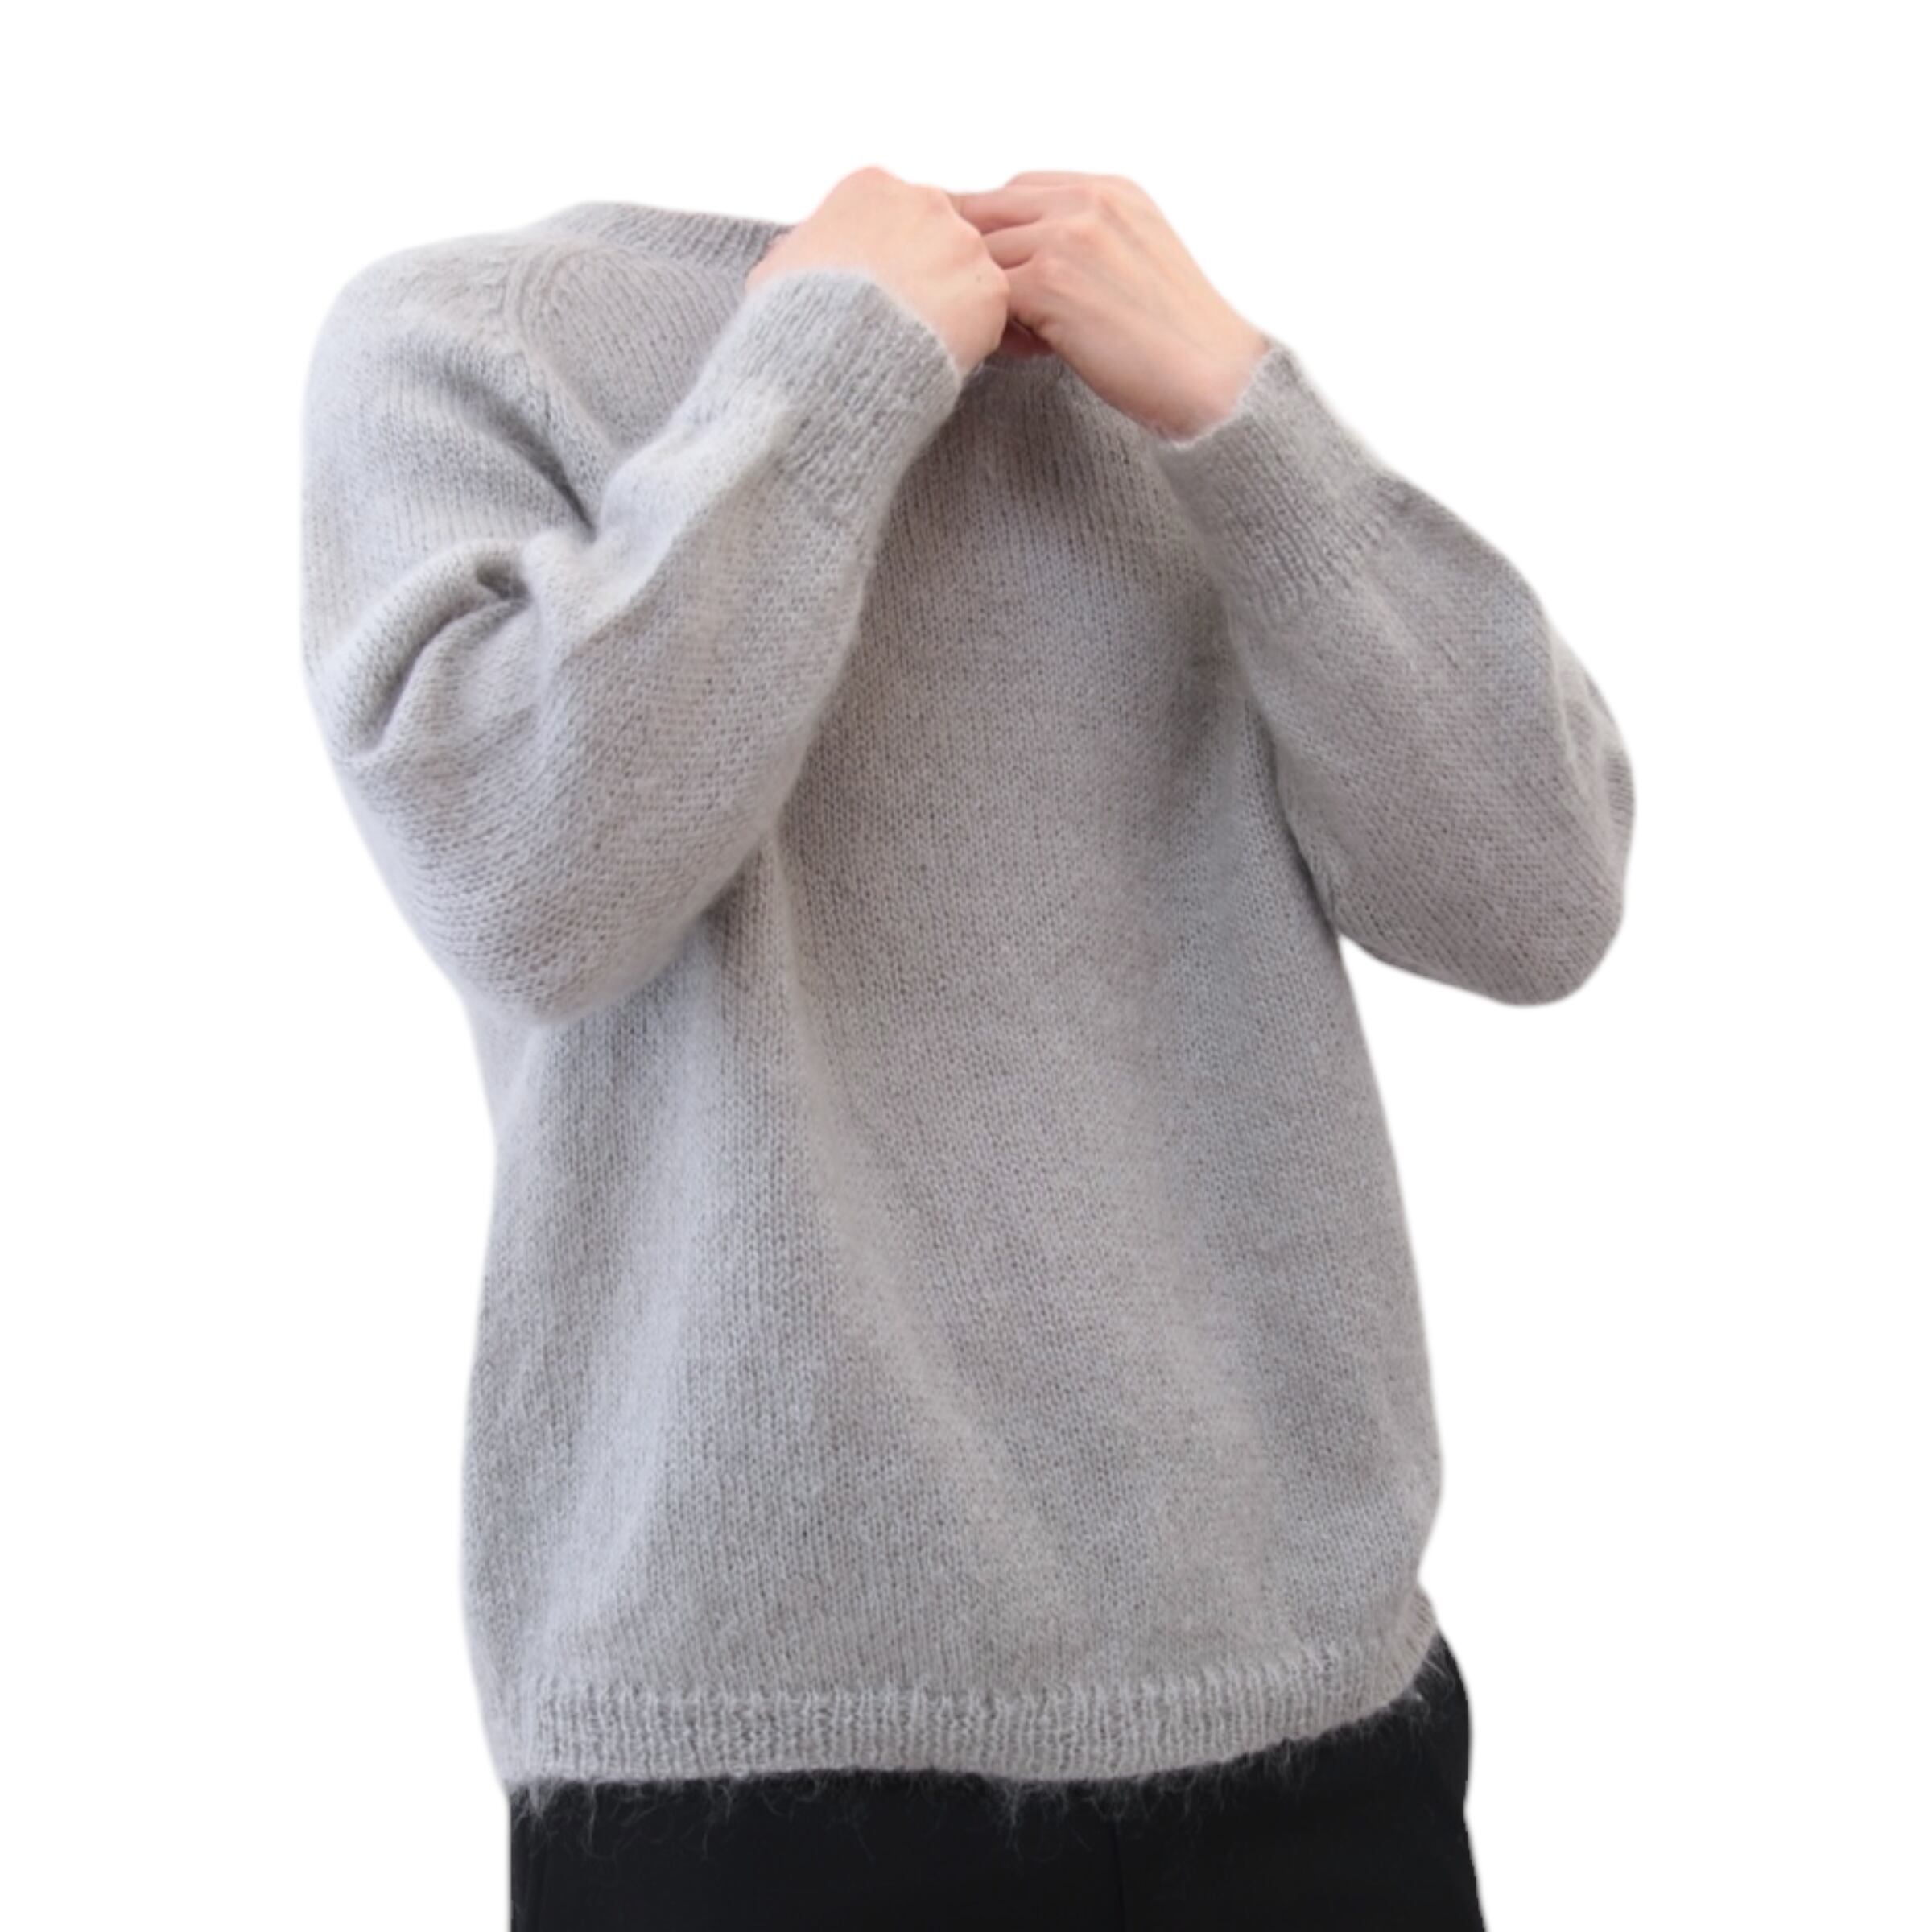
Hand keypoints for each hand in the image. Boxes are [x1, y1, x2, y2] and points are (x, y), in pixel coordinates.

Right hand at [746, 166, 1009, 379]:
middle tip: (908, 322)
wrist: (828, 360)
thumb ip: (799, 252)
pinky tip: (945, 355)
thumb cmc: (795, 319)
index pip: (899, 216)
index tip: (882, 291)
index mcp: (873, 187)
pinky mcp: (991, 289)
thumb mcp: (778, 271)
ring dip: (954, 304)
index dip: (892, 258)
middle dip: (928, 275)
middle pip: (940, 237)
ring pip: (969, 272)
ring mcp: (964, 243)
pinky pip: (991, 312)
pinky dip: (975, 336)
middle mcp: (926, 201)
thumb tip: (789, 254)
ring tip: (923, 344)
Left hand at [949, 172, 1270, 438]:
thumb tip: (1027, 266)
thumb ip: (1089, 244)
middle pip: (989, 211)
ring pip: (981, 256)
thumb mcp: (1139, 262)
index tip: (990, 266)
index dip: (996, 228)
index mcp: (1112, 190)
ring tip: (1015, 336)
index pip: (1020, 188)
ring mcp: (1066, 237)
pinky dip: (994, 325)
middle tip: (971, 299)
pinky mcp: (1049, 282)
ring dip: (984, 295)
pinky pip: (987, 296)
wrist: (1214, 379)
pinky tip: (1025, 351)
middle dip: (972, 256)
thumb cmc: (1180, 340)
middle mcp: (1088, 201)